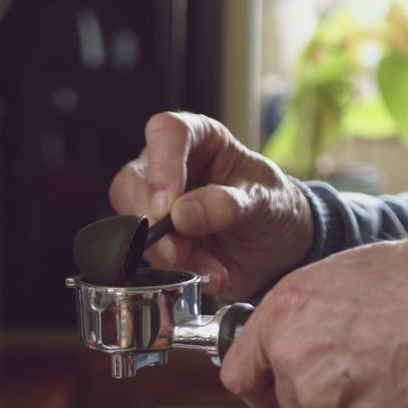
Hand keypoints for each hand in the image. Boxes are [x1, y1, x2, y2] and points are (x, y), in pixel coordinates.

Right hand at [109, 112, 313, 299]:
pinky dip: (174, 271)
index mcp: (200, 139)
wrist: (278, 252)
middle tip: (179, 248)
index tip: (168, 204)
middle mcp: (170, 166)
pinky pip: (146, 255)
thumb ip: (228, 204)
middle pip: (132, 181)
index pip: (166, 132)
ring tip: (207, 267)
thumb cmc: (274, 209)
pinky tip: (208, 275)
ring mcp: (157, 204)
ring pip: (130, 223)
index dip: (162, 165)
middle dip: (151, 220)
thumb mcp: (265, 202)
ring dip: (164, 252)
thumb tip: (181, 215)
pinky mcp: (155, 240)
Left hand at [220, 229, 407, 407]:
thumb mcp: (348, 271)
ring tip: (391, 368)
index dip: (256, 381)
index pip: (239, 371)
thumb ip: (313, 309)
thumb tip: (307, 324)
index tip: (266, 385)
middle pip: (285, 400)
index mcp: (284, 310)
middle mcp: (293, 355)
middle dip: (313, 392)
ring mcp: (323, 397)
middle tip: (356, 368)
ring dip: (348, 406)